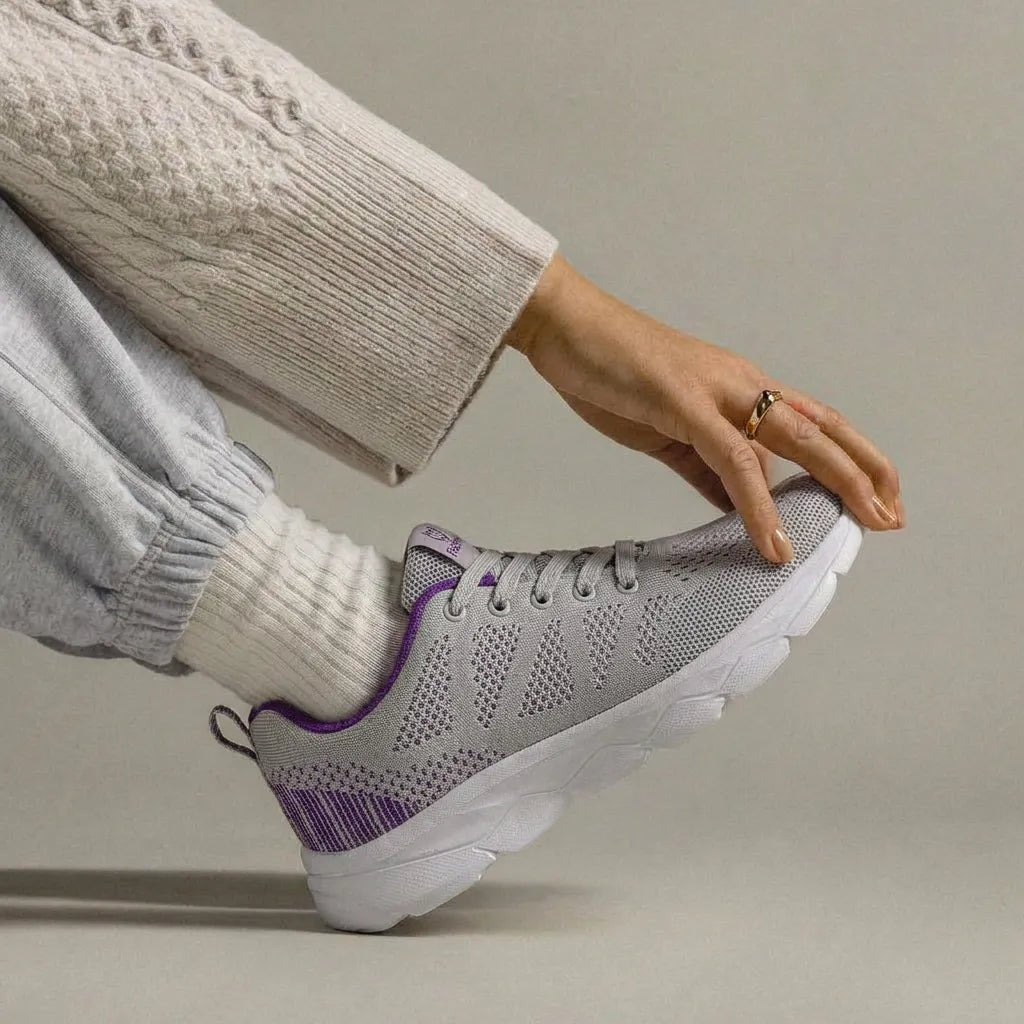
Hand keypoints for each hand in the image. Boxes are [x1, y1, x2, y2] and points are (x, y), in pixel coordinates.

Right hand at [506, 254, 903, 563]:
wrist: (568, 328)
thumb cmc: (613, 373)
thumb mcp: (670, 431)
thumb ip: (708, 469)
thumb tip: (739, 506)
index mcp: (739, 389)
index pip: (814, 423)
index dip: (853, 458)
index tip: (878, 497)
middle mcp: (742, 385)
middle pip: (824, 428)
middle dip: (868, 471)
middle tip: (895, 516)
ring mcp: (717, 391)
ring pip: (797, 438)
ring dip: (839, 482)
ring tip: (867, 521)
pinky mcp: (685, 404)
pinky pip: (734, 459)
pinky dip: (759, 504)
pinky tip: (772, 539)